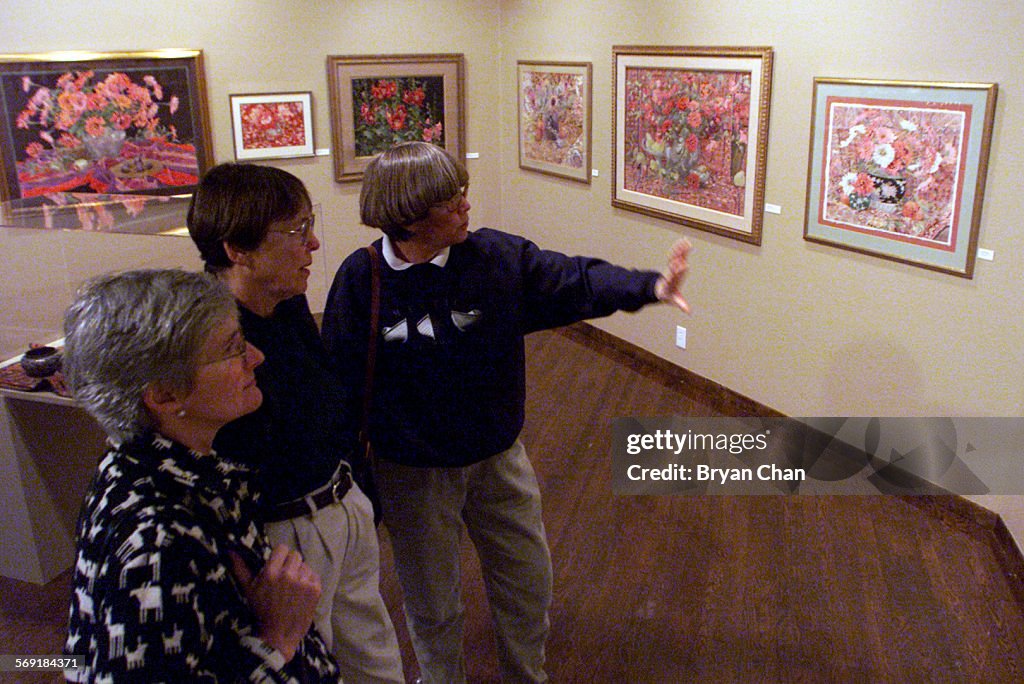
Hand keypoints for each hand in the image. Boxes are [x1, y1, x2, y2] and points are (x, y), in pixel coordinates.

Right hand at [229, 545, 321, 661]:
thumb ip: (240, 568)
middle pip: (295, 556)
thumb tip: (231, 550)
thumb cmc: (261, 611)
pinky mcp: (315, 590)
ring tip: (294, 588)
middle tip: (286, 578)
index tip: (278, 565)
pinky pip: (315, 576)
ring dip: (300, 574)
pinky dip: (310, 582)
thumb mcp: (248, 589)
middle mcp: (288, 575)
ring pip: (305, 566)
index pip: (282, 548)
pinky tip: (302, 593)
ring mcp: (303, 582)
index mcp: (271, 573)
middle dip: (290, 564)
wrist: (278, 635)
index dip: (280, 556)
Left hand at [654, 238, 691, 313]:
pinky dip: (679, 247)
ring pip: (674, 256)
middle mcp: (670, 272)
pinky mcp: (672, 262)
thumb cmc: (668, 295)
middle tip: (684, 248)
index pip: (674, 275)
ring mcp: (670, 266)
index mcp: (671, 281)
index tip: (683, 265)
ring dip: (679, 249)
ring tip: (685, 242)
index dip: (678, 270)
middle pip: (673, 264)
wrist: (658, 289)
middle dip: (678, 258)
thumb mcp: (673, 300)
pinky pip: (675, 253)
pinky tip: (684, 239)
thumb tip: (688, 312)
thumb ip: (681, 304)